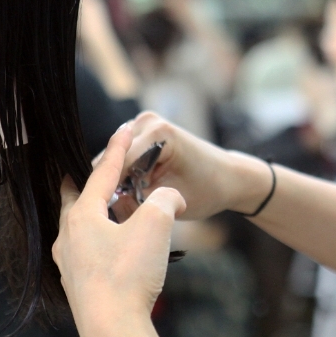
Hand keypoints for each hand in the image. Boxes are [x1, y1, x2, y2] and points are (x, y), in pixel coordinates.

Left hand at [55, 124, 182, 336]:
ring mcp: (69, 264)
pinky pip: (88, 253)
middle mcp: (67, 237)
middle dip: (95, 182)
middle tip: (107, 170)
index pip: (101, 173)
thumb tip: (170, 197)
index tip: (123, 130)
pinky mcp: (79, 288)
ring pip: (82, 227)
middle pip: (79, 198)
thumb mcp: (157, 225)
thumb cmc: (130, 276)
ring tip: (116, 209)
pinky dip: (102, 240)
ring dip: (99, 214)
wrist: (115, 333)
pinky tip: (117, 248)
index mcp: (81, 215)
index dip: (117, 150)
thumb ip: (165, 199)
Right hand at [114, 111, 273, 219]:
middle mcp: (147, 121)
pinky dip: (125, 175)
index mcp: (159, 133)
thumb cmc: (207, 190)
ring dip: (118, 180)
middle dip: (113, 185)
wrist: (229, 177)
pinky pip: (122, 157)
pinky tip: (134, 191)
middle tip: (121, 211)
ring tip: (129, 202)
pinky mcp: (142, 133)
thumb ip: (135, 200)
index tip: (111, 214)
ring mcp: (143, 124)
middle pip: (112, 159)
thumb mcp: (170, 200)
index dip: (110, 191)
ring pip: (113, 159)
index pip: (118, 163)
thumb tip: (106, 204)